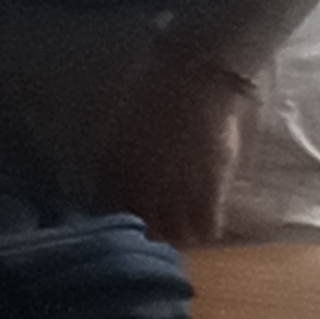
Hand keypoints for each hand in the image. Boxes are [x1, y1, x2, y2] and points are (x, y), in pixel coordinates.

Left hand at [96, 46, 252, 247]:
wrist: (191, 80)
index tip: (126, 225)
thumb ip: (116, 164)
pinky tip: (208, 226)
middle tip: (159, 236)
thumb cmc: (154, 98)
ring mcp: (177, 189)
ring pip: (176, 236)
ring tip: (184, 235)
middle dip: (149, 236)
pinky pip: (208, 227)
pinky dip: (208, 231)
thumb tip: (111, 188)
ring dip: (180, 239)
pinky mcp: (211, 188)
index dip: (118, 221)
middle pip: (142, 230)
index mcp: (115, 168)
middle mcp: (142, 184)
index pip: (108, 210)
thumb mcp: (122, 133)